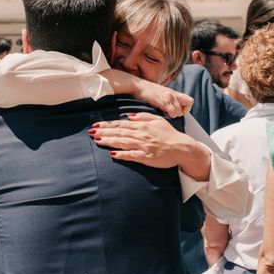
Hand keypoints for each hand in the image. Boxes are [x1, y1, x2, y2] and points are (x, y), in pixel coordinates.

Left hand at [89, 112, 203, 168]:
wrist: (182, 148)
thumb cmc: (170, 134)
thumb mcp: (158, 120)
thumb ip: (142, 117)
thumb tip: (128, 116)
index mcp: (142, 126)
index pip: (121, 124)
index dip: (107, 125)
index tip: (96, 125)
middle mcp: (141, 135)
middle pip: (119, 132)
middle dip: (104, 132)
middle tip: (90, 132)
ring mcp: (143, 146)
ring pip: (123, 142)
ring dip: (109, 141)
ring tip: (97, 140)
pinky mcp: (147, 157)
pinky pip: (132, 155)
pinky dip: (122, 155)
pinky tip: (112, 154)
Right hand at [100, 69, 192, 117]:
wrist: (137, 86)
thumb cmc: (146, 91)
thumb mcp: (159, 93)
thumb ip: (166, 99)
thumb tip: (169, 109)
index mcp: (173, 92)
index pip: (190, 101)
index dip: (186, 108)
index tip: (177, 110)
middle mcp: (173, 94)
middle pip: (186, 108)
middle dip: (179, 114)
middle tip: (170, 113)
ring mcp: (169, 97)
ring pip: (179, 113)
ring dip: (173, 116)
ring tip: (164, 114)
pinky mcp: (163, 101)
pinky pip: (173, 113)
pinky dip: (168, 116)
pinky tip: (161, 113)